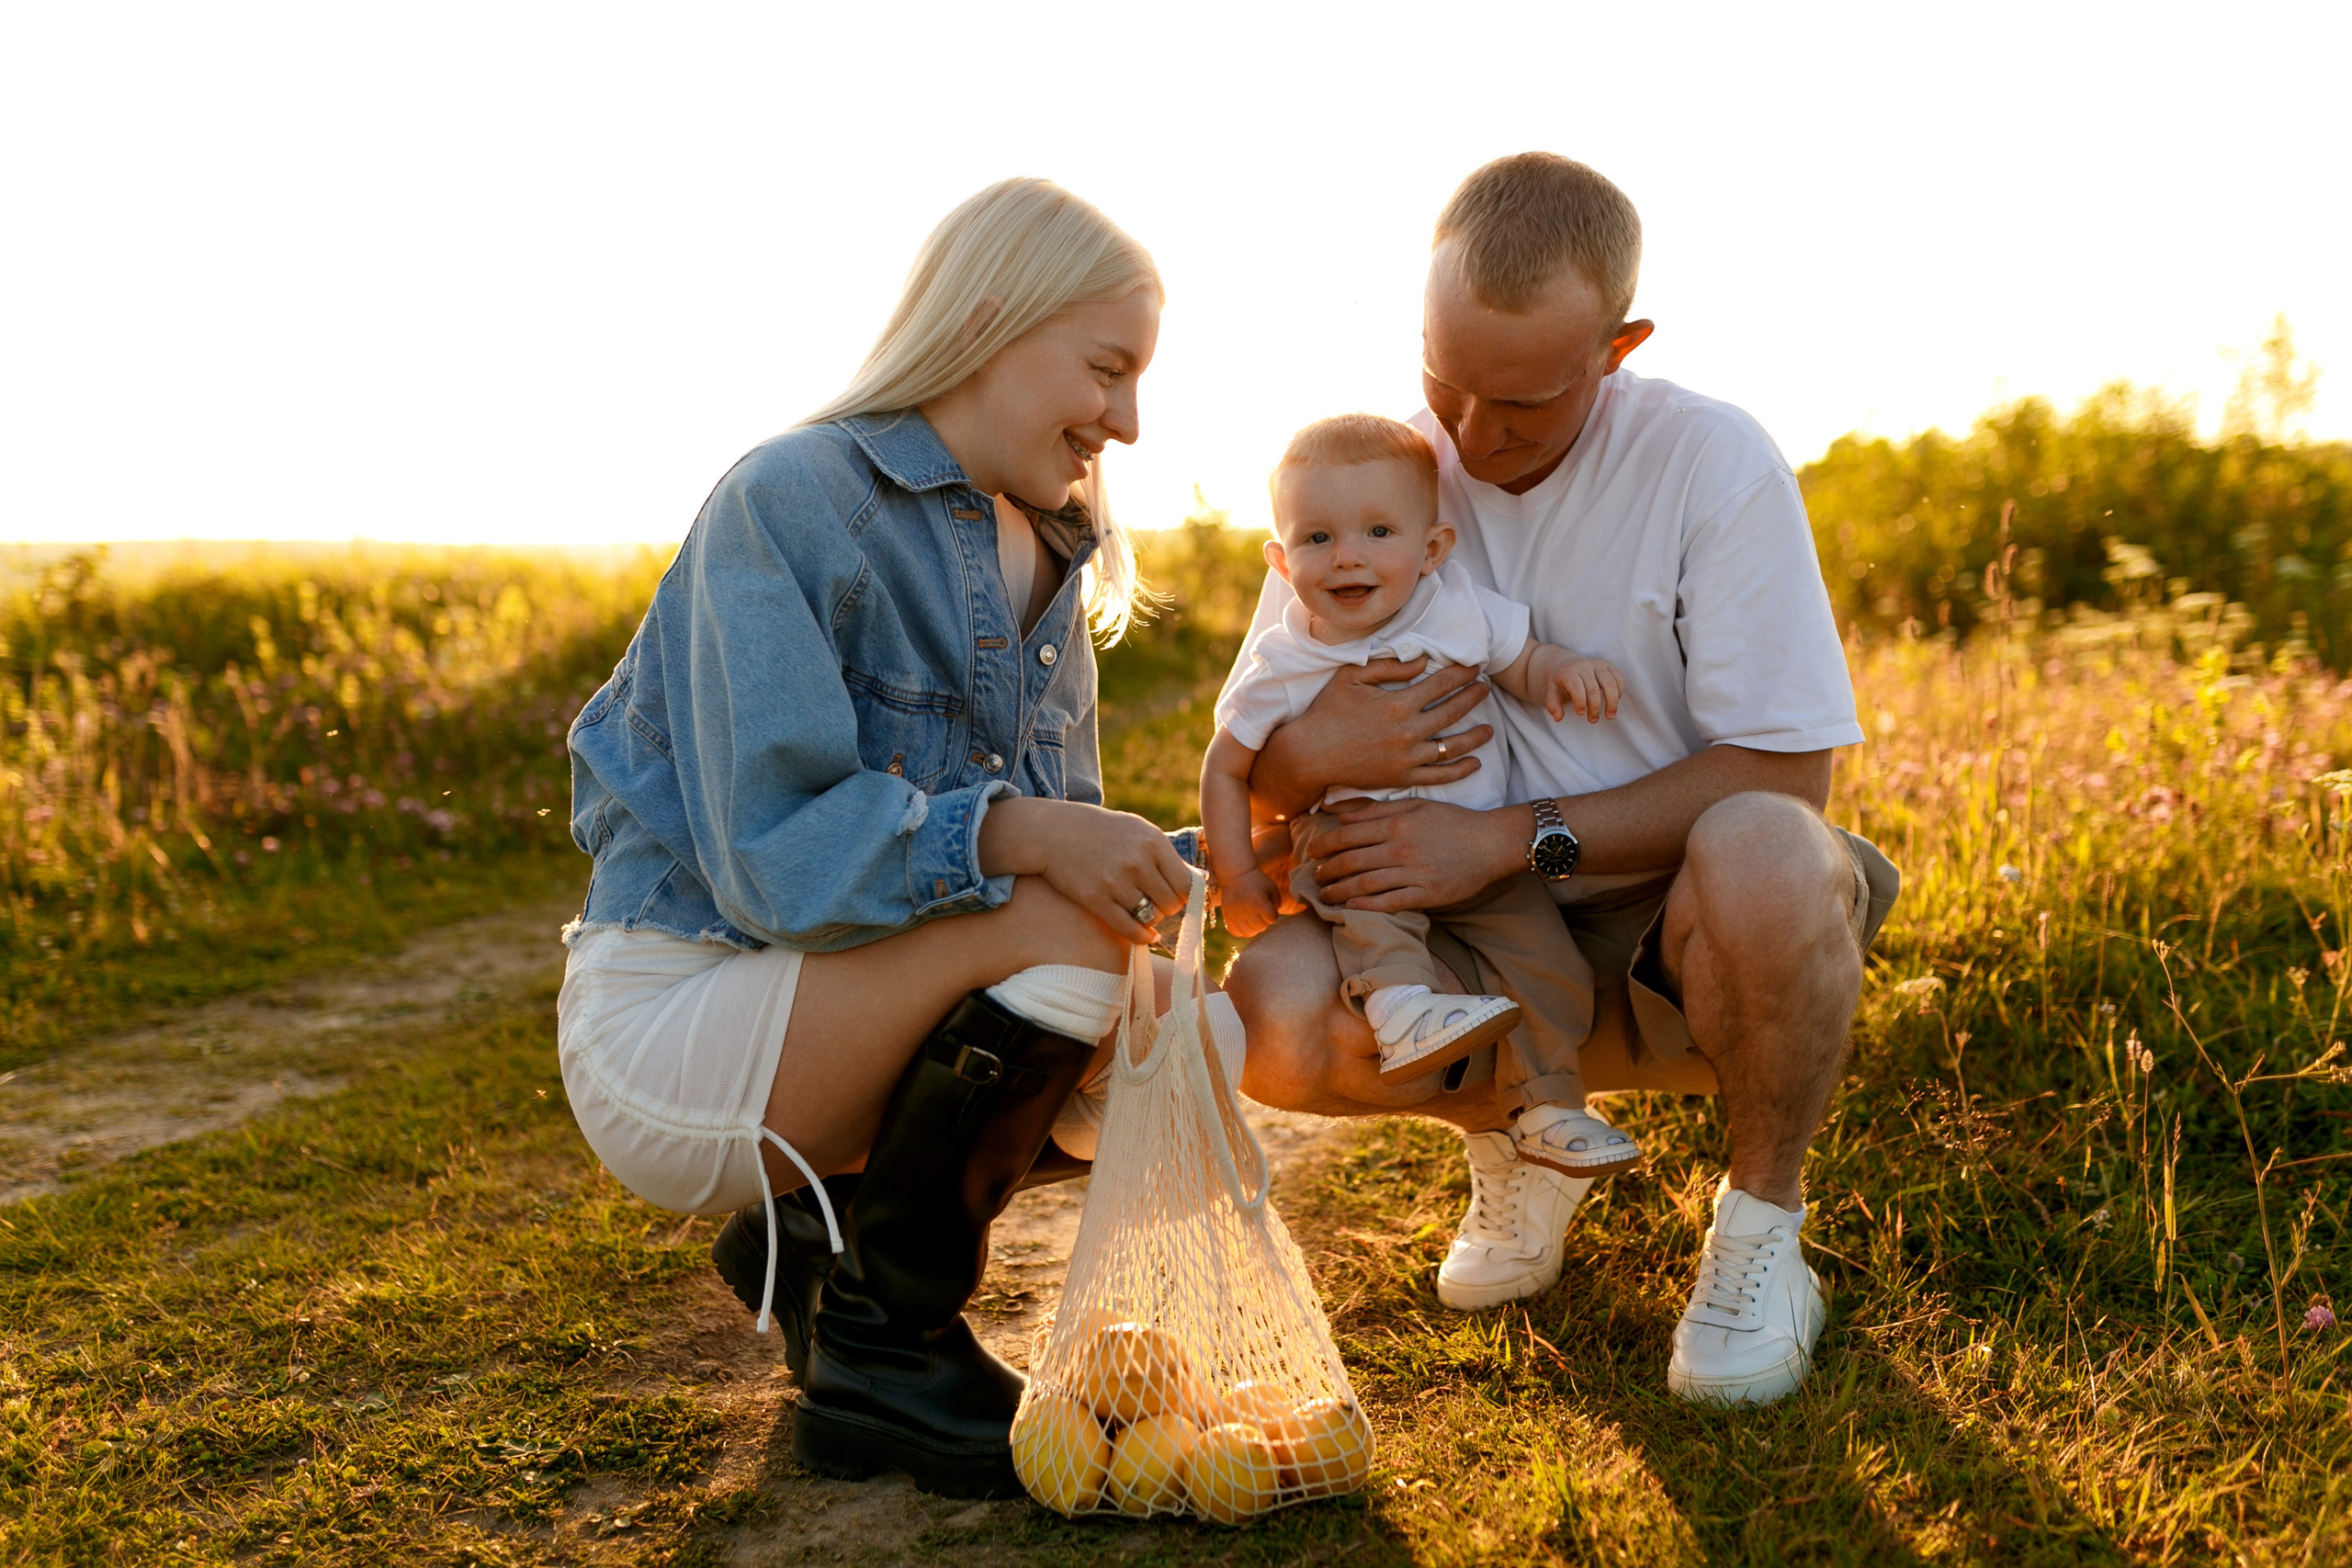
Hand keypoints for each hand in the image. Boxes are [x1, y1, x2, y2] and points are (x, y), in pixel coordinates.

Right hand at [979, 798, 1193, 941]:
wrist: (1053, 832)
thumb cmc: (1101, 831)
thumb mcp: (1138, 830)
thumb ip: (1165, 855)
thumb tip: (1198, 882)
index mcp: (1152, 842)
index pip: (1187, 882)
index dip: (1185, 893)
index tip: (1176, 895)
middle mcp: (1137, 862)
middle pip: (1172, 903)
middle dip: (1168, 907)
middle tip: (1158, 904)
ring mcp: (1115, 882)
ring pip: (1152, 917)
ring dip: (1151, 919)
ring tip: (1144, 911)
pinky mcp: (1095, 900)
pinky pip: (1129, 929)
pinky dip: (1142, 937)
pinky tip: (1145, 935)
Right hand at [1218, 868, 1283, 938]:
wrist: (1237, 874)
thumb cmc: (1258, 881)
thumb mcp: (1272, 888)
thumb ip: (1277, 904)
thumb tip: (1272, 919)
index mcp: (1259, 901)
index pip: (1272, 918)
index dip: (1273, 914)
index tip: (1269, 907)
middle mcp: (1246, 909)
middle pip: (1260, 927)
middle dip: (1264, 921)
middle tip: (1261, 913)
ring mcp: (1235, 914)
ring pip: (1248, 933)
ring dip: (1253, 928)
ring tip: (1253, 919)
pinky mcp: (1227, 916)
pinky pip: (1235, 932)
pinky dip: (1241, 930)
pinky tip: (1244, 922)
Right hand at [1251, 657, 1494, 815]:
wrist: (1309, 755)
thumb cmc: (1327, 712)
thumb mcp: (1351, 677)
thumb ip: (1388, 666)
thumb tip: (1422, 660)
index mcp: (1397, 704)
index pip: (1441, 684)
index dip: (1462, 673)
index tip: (1475, 668)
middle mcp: (1407, 732)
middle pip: (1453, 712)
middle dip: (1474, 697)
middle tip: (1486, 689)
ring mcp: (1407, 758)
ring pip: (1453, 746)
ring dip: (1476, 736)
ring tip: (1489, 729)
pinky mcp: (1402, 779)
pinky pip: (1439, 776)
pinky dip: (1461, 769)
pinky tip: (1474, 762)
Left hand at [1303, 797, 1528, 911]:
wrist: (1490, 843)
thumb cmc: (1452, 822)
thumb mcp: (1415, 805)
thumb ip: (1377, 810)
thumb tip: (1341, 815)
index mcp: (1396, 824)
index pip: (1349, 835)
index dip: (1325, 845)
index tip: (1312, 852)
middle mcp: (1400, 848)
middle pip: (1351, 862)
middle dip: (1328, 870)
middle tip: (1315, 876)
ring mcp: (1413, 873)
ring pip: (1365, 885)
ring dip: (1339, 891)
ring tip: (1325, 895)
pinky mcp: (1426, 894)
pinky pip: (1389, 902)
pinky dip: (1366, 906)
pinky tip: (1350, 908)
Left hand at [1534, 648, 1623, 722]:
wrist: (1568, 665)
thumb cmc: (1561, 683)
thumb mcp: (1552, 693)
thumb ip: (1553, 705)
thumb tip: (1558, 718)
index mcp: (1568, 671)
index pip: (1577, 687)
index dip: (1580, 702)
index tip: (1580, 714)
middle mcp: (1584, 665)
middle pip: (1594, 688)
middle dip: (1595, 707)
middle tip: (1593, 720)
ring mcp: (1597, 664)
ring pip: (1610, 683)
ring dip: (1612, 702)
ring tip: (1610, 716)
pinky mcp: (1608, 665)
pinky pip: (1618, 678)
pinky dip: (1619, 692)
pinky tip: (1615, 702)